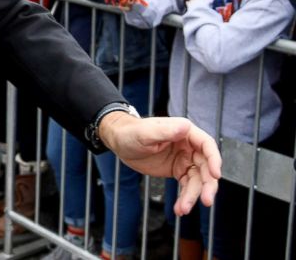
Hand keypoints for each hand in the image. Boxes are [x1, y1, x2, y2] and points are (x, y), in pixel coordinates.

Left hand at [99, 113, 219, 215]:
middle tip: (206, 201)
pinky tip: (179, 208)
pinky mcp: (177, 170)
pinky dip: (185, 197)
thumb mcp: (145, 132)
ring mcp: (184, 159)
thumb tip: (185, 127)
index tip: (215, 175)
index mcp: (184, 132)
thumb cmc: (131, 131)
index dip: (214, 159)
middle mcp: (188, 146)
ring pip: (197, 180)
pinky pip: (186, 186)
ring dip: (193, 196)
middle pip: (205, 167)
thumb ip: (165, 131)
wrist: (119, 142)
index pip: (207, 145)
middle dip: (207, 185)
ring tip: (184, 208)